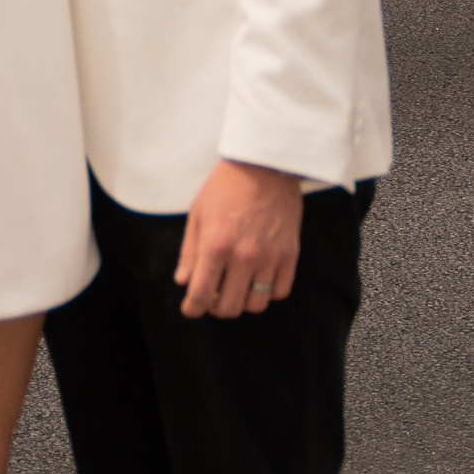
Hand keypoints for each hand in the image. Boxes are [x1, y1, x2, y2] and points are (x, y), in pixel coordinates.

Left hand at [176, 160, 302, 319]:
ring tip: (236, 288)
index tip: (191, 309)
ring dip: (242, 302)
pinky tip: (258, 279)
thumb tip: (184, 282)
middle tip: (213, 297)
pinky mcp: (290, 254)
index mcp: (215, 245)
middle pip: (228, 307)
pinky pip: (279, 292)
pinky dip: (267, 292)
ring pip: (255, 305)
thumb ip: (189, 252)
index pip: (200, 294)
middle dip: (215, 308)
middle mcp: (243, 256)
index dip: (192, 308)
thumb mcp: (198, 213)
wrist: (265, 164)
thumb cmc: (226, 186)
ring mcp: (269, 257)